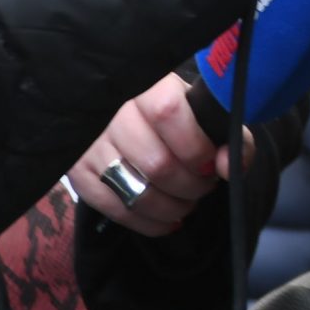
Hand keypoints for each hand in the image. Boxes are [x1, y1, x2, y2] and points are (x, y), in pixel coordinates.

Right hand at [67, 73, 252, 237]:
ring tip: (188, 202)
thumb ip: (232, 136)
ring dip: (173, 207)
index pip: (169, 113)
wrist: (127, 116)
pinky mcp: (78, 173)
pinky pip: (116, 210)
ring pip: (137, 191)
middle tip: (204, 186)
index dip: (196, 147)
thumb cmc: (178, 116)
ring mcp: (90, 145)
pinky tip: (169, 219)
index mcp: (148, 86)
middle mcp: (112, 113)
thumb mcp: (206, 113)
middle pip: (157, 162)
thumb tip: (227, 166)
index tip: (212, 163)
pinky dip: (150, 223)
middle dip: (191, 185)